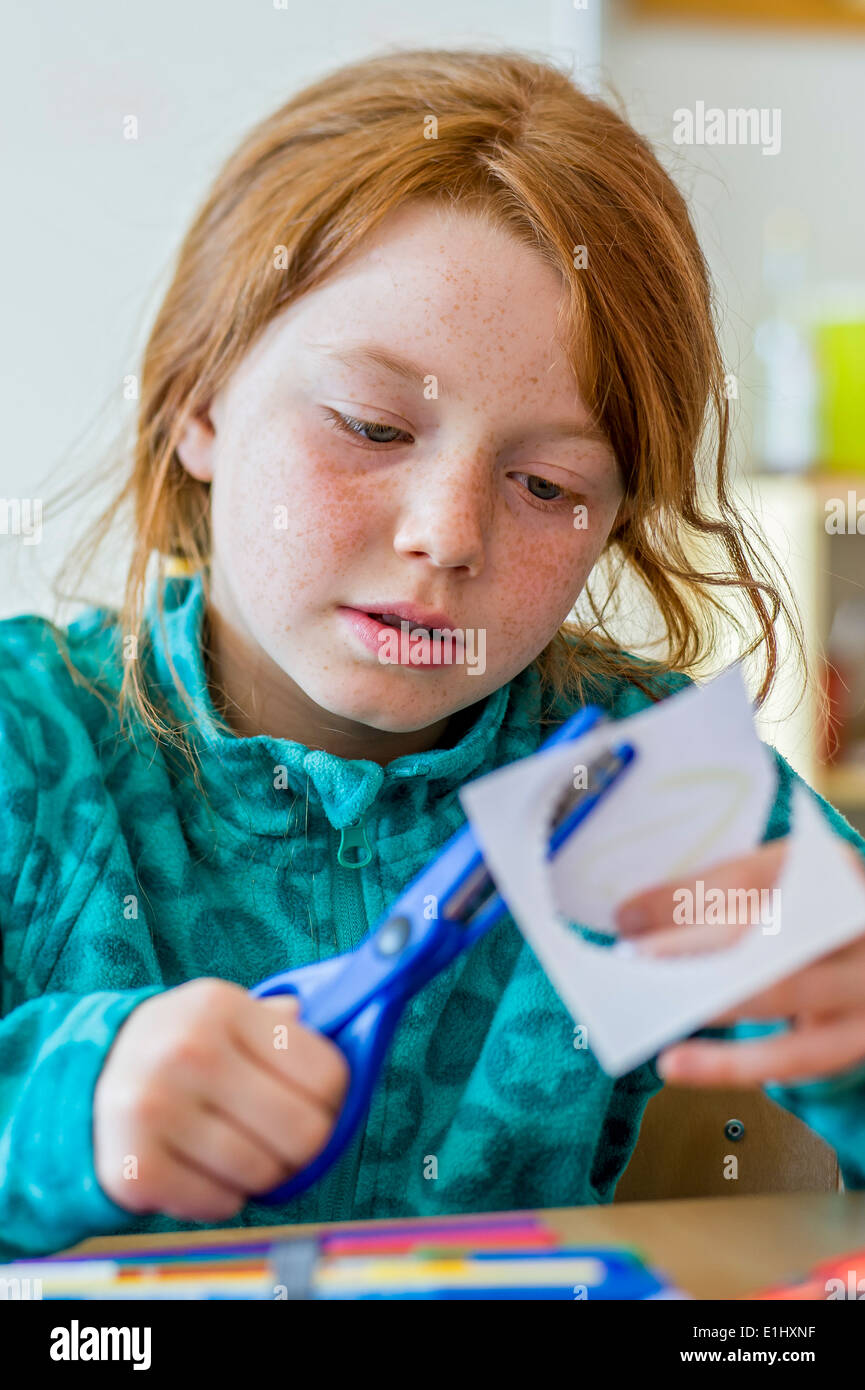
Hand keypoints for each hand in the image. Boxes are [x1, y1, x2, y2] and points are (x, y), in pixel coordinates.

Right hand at [93, 978, 348, 1220]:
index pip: (326, 1073)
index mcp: (222, 1006)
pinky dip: (223, 1195)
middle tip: (282, 1137)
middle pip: (304, 1132)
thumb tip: (352, 1030)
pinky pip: (221, 1204)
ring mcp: (156, 1110)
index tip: (317, 1102)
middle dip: (304, 1144)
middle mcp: (188, 1052)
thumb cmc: (186, 1048)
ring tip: (238, 1147)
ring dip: (263, 1172)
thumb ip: (285, 1026)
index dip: (333, 1098)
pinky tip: (204, 1166)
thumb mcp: (227, 1016)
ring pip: (264, 1173)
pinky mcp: (135, 1166)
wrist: (93, 1078)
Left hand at [614, 837, 864, 1087]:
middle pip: (766, 934)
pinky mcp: (857, 1037)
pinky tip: (679, 1063)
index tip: (627, 917)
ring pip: (779, 994)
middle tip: (636, 962)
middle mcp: (852, 922)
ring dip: (707, 1004)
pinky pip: (792, 1057)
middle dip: (692, 948)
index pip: (747, 878)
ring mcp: (862, 982)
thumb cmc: (802, 920)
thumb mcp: (764, 892)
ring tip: (651, 1013)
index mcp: (825, 870)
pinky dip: (731, 1064)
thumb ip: (702, 899)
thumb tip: (629, 919)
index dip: (684, 897)